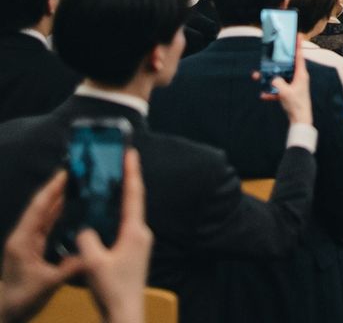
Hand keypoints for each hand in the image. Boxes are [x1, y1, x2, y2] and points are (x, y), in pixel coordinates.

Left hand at [0, 171, 83, 322]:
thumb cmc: (22, 297)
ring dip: (58, 198)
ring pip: (44, 214)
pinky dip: (57, 212)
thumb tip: (91, 254)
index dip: (51, 189)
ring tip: (77, 184)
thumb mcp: (47, 283)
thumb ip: (69, 267)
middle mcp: (24, 235)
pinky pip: (46, 223)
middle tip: (77, 172)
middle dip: (56, 189)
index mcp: (24, 239)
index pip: (38, 208)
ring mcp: (28, 241)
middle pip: (41, 207)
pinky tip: (70, 206)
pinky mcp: (32, 247)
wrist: (7, 312)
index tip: (66, 172)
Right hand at [76, 148, 150, 322]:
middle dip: (126, 181)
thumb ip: (88, 240)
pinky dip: (117, 216)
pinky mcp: (133, 253)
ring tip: (110, 184)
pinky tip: (106, 218)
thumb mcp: (94, 263)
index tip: (131, 153)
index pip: (134, 195)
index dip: (131, 172)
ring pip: (129, 215)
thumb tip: (85, 228)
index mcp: (135, 231)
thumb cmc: (112, 289)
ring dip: (121, 199)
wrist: (125, 314)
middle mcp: (141, 234)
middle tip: (119, 162)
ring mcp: (139, 244)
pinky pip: (124, 227)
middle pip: (133, 201)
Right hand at [265, 36, 312, 125]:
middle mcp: (298, 77)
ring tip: (256, 76)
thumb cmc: (296, 105)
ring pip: (279, 77)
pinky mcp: (289, 93)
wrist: (300, 121)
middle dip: (275, 62)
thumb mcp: (285, 92)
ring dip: (269, 78)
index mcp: (301, 74)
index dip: (298, 45)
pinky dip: (271, 92)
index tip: (298, 35)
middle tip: (269, 54)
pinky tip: (263, 95)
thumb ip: (277, 83)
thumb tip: (272, 79)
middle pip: (286, 66)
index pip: (299, 56)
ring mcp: (293, 85)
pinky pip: (278, 89)